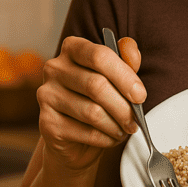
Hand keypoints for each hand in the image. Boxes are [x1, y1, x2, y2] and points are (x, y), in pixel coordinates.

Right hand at [36, 35, 145, 171]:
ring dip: (116, 125)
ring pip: (92, 112)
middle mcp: (55, 68)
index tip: (140, 95)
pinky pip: (86, 132)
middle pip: (96, 85)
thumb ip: (125, 61)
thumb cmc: (99, 101)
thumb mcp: (116, 77)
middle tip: (136, 120)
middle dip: (123, 107)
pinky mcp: (47, 123)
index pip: (100, 55)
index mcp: (73, 48)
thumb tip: (131, 49)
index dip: (124, 76)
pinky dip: (105, 138)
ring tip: (124, 129)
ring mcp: (47, 95)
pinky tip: (109, 137)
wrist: (75, 138)